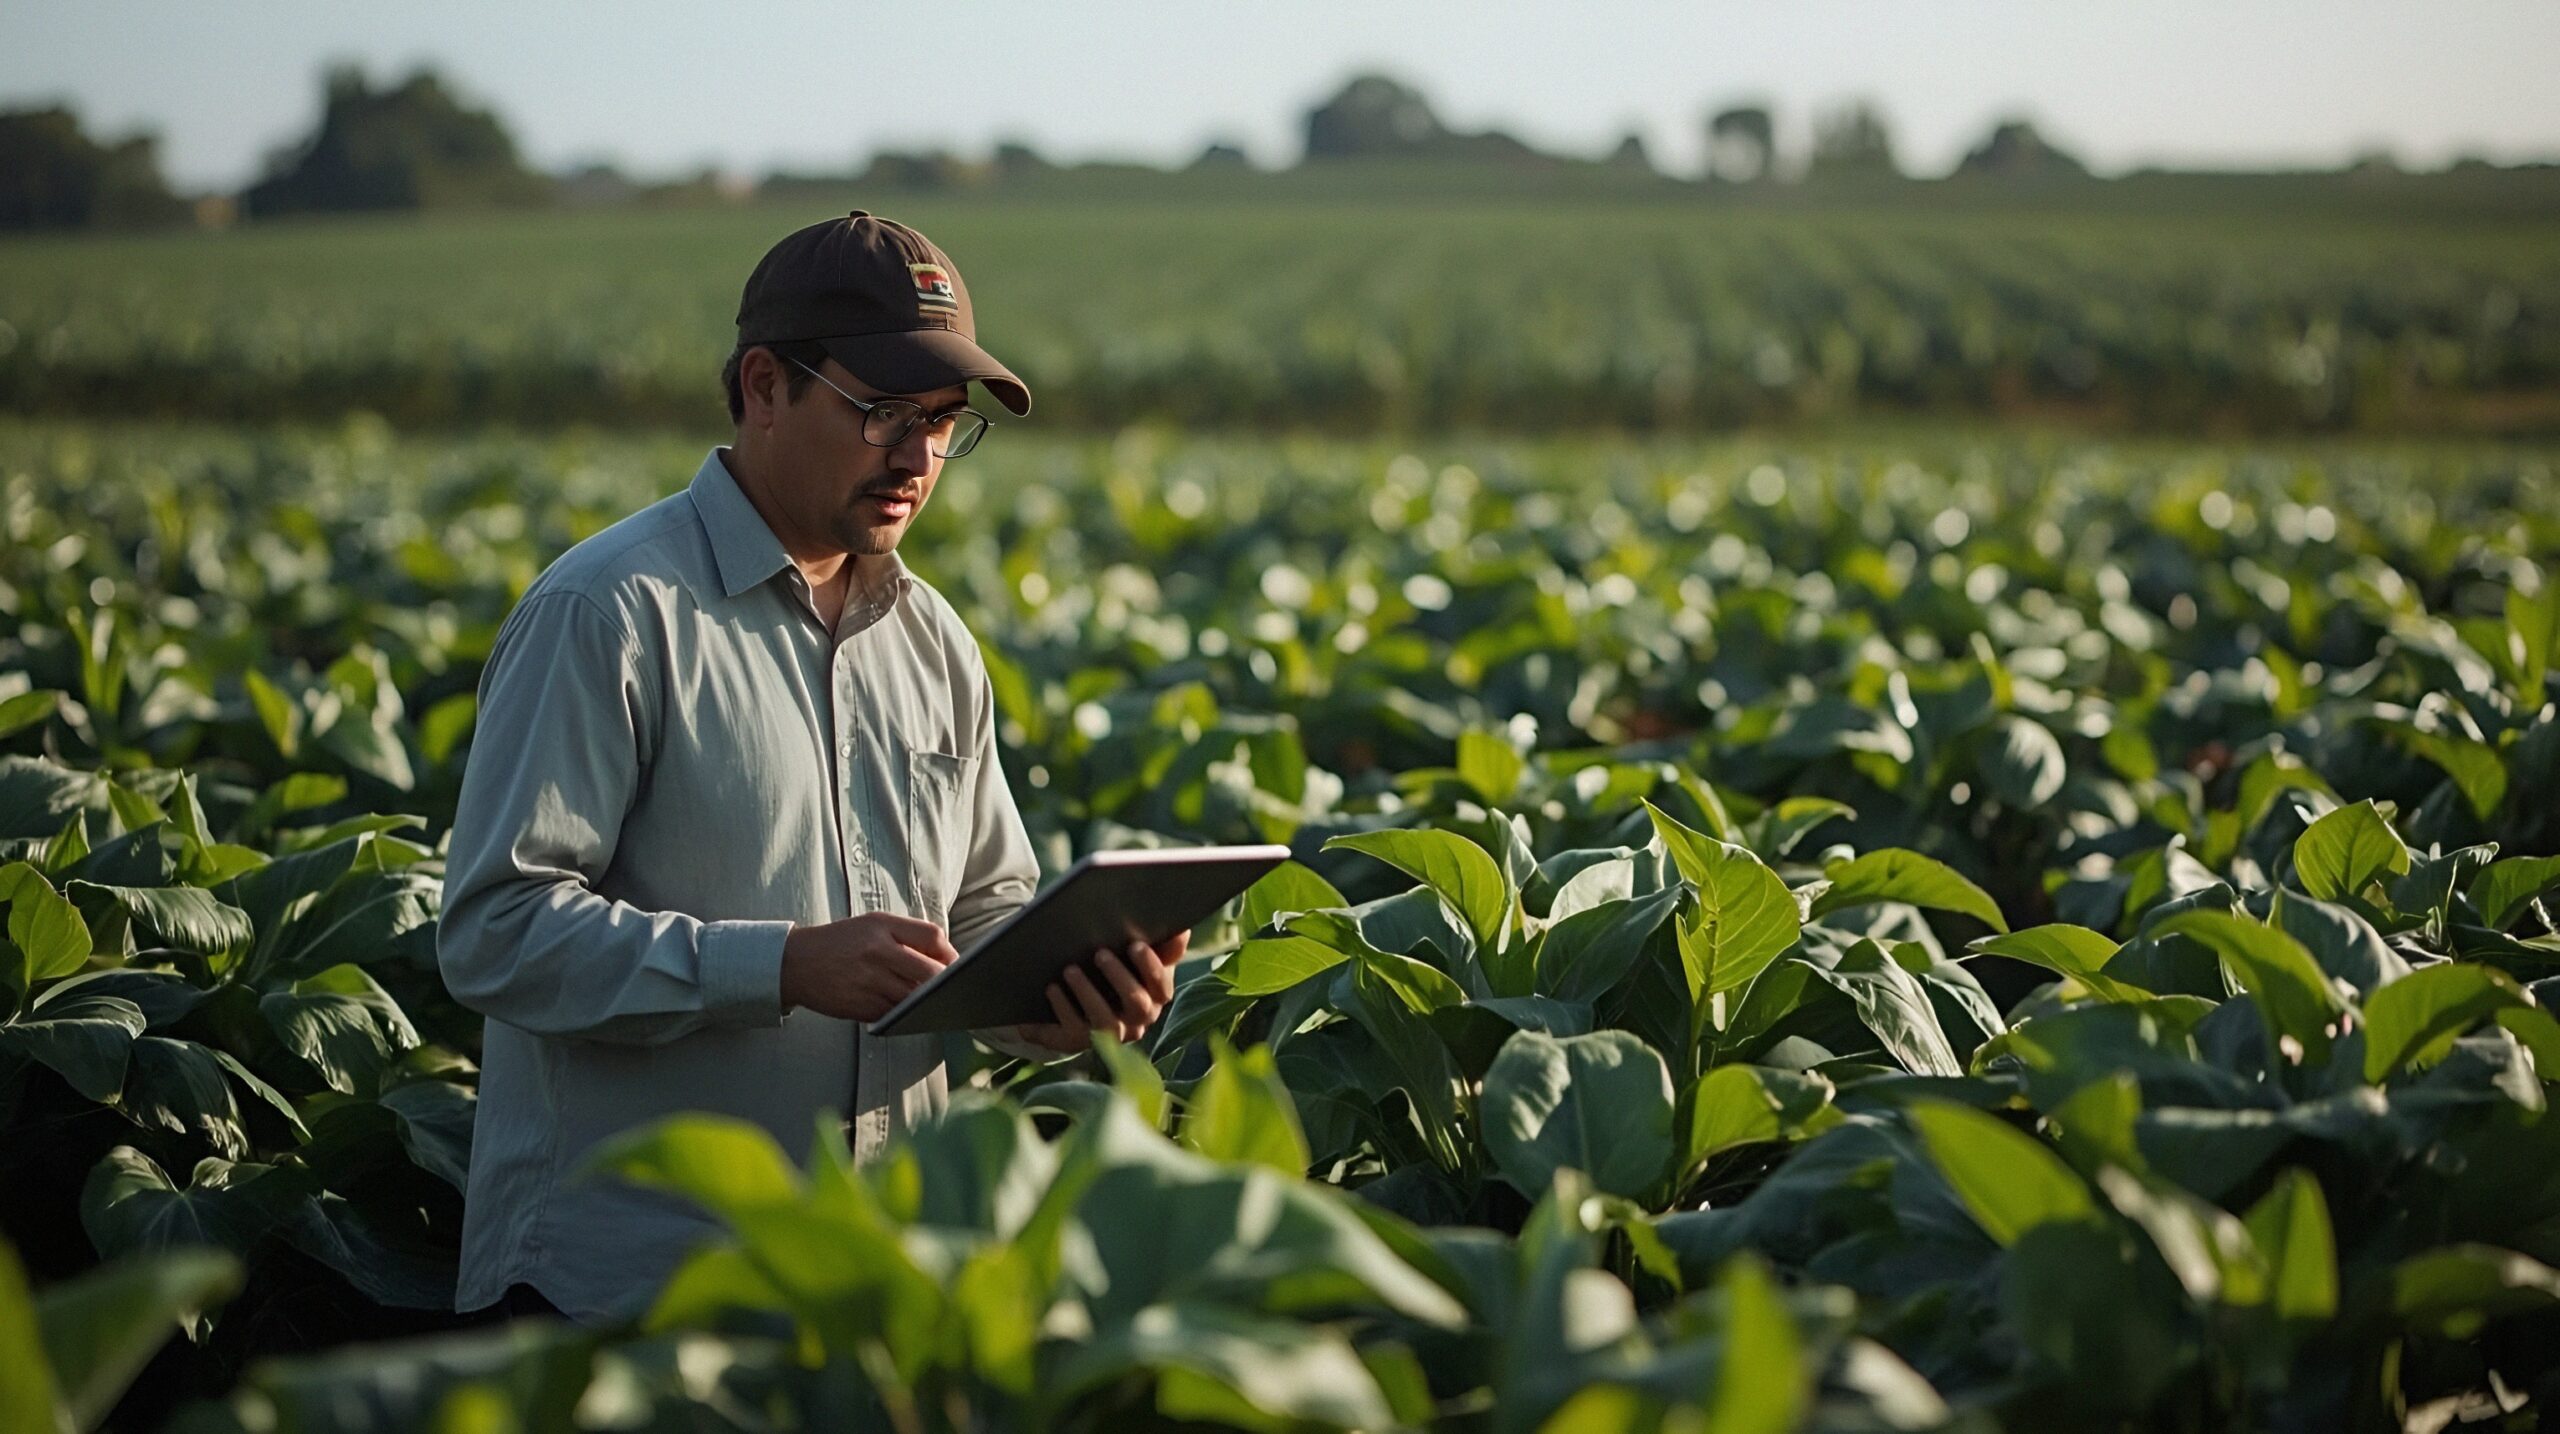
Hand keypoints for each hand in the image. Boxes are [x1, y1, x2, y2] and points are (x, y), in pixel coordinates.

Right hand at [780, 914, 958, 1022]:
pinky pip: (895, 1013)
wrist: (795, 963)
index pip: (932, 937)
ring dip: (925, 1001)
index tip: (954, 965)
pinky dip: (904, 1012)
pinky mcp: (861, 1006)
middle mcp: (876, 951)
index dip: (950, 953)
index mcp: (882, 926)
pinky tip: (903, 1008)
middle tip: (950, 988)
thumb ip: (907, 935)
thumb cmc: (841, 942)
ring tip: (928, 1000)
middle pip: (931, 972)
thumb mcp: (872, 925)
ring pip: (915, 997)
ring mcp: (869, 981)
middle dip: (944, 983)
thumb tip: (947, 958)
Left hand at [1007, 930, 1187, 1054]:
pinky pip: (1073, 1031)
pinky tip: (1052, 988)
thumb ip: (1163, 948)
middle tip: (1100, 953)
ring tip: (1070, 970)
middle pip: (1137, 1005)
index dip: (1151, 968)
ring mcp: (1108, 1035)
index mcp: (1154, 999)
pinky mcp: (1079, 1041)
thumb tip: (1182, 930)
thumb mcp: (1139, 961)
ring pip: (1105, 1021)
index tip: (1135, 945)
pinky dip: (1062, 1008)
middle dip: (1120, 978)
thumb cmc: (1118, 974)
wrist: (1079, 1005)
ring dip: (1088, 993)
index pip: (1162, 988)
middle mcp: (1136, 1022)